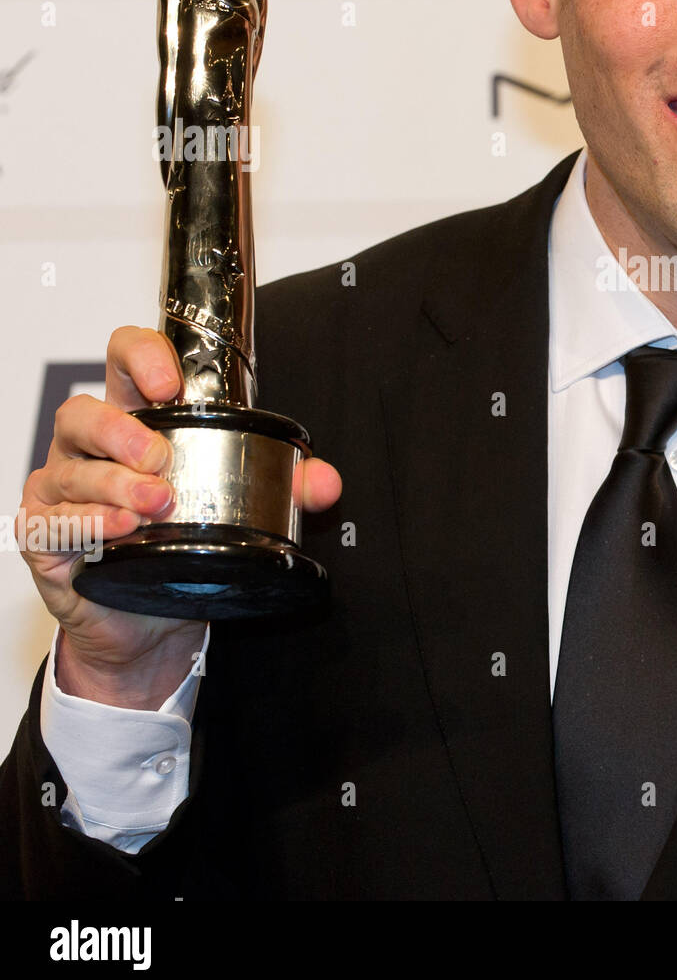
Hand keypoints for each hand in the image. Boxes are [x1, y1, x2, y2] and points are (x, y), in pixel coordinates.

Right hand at [16, 325, 341, 707]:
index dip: (141, 357)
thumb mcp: (241, 507)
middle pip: (82, 413)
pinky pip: (52, 522)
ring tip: (156, 504)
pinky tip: (119, 530)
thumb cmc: (187, 543)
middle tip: (161, 459)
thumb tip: (327, 483)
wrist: (151, 623)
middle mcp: (90, 449)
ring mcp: (62, 491)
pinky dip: (87, 523)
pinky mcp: (45, 537)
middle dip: (122, 431)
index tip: (169, 383)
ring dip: (115, 485)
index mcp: (135, 420)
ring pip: (73, 470)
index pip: (124, 359)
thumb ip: (289, 488)